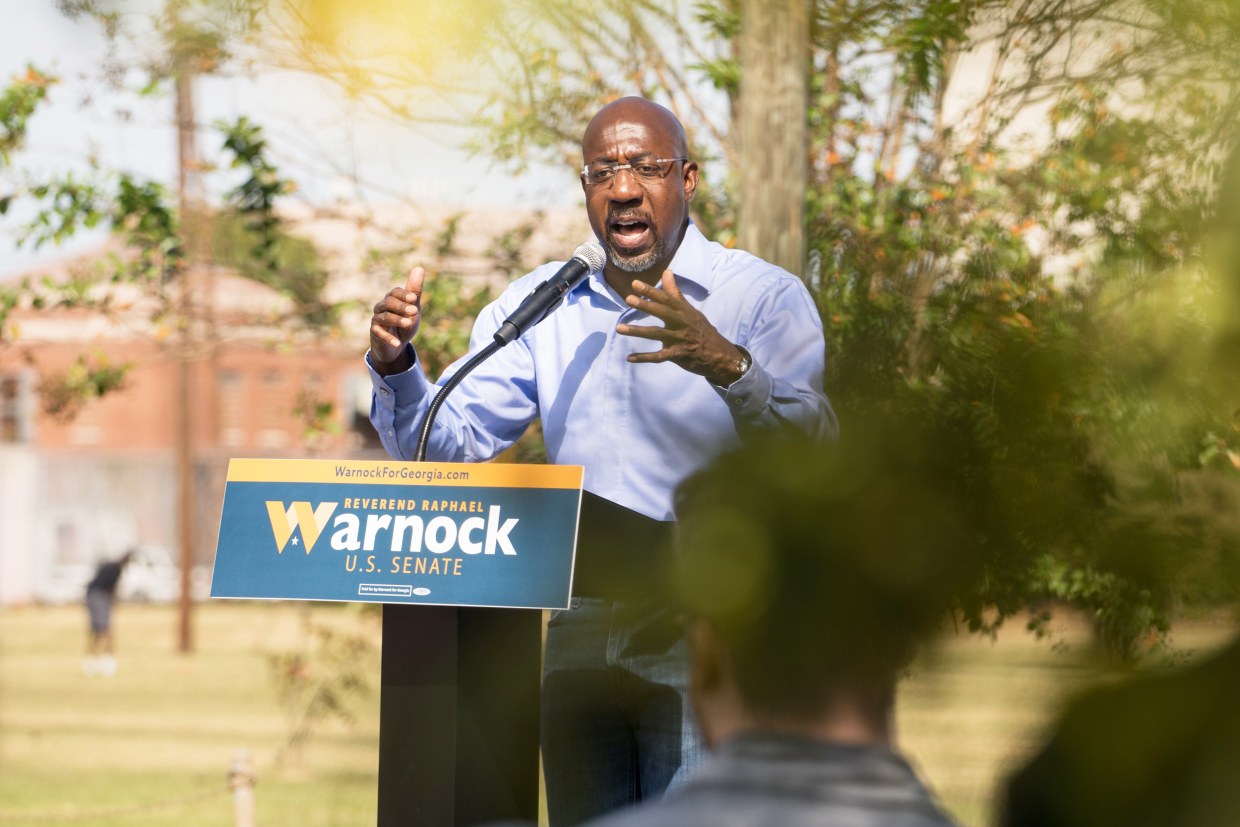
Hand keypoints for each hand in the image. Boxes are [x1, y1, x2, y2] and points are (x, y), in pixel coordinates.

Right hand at [369, 267, 424, 374]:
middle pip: (389, 303)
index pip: (395, 292)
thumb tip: (419, 268)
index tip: (414, 299)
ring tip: (409, 323)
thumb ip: (414, 291)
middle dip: (401, 307)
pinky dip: (388, 338)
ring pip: (384, 317)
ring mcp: (377, 319)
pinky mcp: (374, 332)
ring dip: (397, 320)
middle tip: (414, 311)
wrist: (396, 345)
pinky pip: (379, 333)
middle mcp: (382, 307)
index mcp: (392, 299)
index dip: (403, 294)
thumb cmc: (405, 323)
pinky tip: (397, 343)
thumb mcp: (413, 309)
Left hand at [616, 270, 746, 385]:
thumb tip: (667, 271)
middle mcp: (681, 323)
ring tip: (619, 328)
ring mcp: (679, 339)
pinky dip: (644, 358)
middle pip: (662, 312)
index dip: (651, 291)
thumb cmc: (700, 329)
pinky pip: (658, 357)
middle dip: (646, 305)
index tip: (635, 284)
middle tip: (628, 299)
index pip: (666, 298)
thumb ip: (675, 292)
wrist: (718, 355)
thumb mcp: (690, 310)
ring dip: (637, 331)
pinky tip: (629, 358)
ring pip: (656, 334)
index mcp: (683, 311)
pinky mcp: (677, 355)